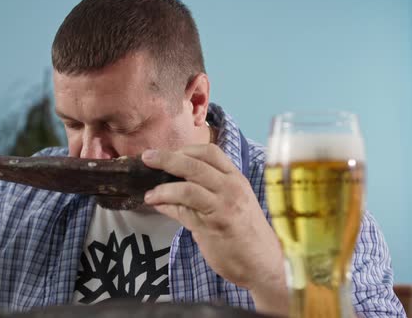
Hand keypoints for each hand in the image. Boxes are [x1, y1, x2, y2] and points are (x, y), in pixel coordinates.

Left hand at [141, 144, 285, 296]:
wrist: (264, 263)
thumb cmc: (247, 232)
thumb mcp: (235, 202)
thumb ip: (212, 189)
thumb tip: (176, 180)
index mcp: (237, 179)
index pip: (210, 152)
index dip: (185, 149)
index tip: (168, 153)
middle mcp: (232, 189)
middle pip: (194, 165)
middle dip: (167, 159)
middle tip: (147, 158)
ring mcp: (223, 207)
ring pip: (187, 188)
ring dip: (162, 189)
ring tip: (149, 194)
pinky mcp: (213, 227)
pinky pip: (183, 212)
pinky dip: (166, 207)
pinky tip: (157, 206)